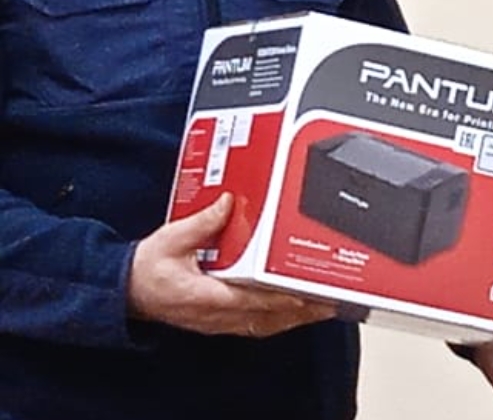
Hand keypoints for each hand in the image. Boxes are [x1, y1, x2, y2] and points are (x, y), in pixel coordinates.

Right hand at [127, 193, 336, 336]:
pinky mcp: (219, 322)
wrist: (125, 293)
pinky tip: (297, 311)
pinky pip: (256, 326)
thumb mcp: (170, 239)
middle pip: (267, 317)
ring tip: (325, 306)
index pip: (249, 300)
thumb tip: (227, 203)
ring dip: (296, 318)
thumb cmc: (146, 270)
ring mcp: (218, 322)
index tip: (305, 292)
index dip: (280, 298)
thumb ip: (201, 223)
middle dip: (301, 310)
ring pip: (266, 325)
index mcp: (203, 296)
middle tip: (331, 299)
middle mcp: (214, 315)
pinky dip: (280, 320)